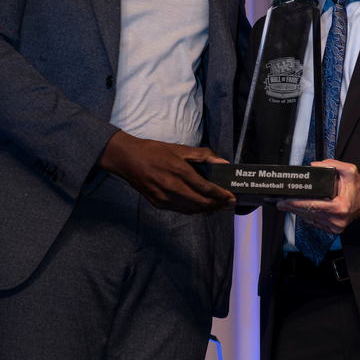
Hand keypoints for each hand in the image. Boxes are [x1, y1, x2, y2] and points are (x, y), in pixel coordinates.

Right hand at [97, 131, 235, 213]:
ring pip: (192, 209)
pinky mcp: (158, 203)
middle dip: (218, 205)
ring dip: (207, 209)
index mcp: (178, 170)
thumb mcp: (179, 149)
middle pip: (201, 203)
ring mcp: (164, 198)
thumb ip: (202, 155)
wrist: (127, 159)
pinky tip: (201, 205)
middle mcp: (172, 187)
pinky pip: (181, 210)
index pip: (206, 188)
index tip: (232, 197)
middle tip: (229, 203)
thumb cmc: (154, 151)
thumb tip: (222, 162)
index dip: (221, 195)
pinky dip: (194, 209)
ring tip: (218, 205)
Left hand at [276, 159, 359, 233]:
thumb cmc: (357, 185)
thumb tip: (314, 166)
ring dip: (298, 212)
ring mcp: (335, 227)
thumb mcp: (349, 170)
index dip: (298, 203)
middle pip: (309, 213)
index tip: (286, 199)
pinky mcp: (334, 230)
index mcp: (340, 207)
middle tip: (280, 203)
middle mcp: (337, 220)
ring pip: (311, 219)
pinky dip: (306, 216)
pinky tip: (298, 211)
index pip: (313, 206)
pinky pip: (316, 223)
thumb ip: (332, 164)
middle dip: (293, 208)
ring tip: (285, 206)